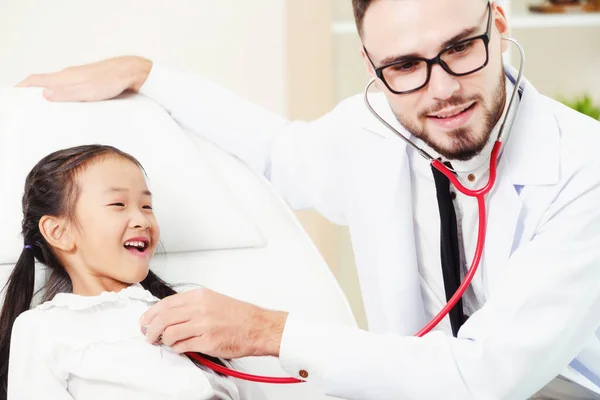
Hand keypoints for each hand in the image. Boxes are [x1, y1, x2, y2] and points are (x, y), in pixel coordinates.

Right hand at [16, 56, 152, 101]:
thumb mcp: (86, 92)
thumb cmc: (111, 81)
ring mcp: (79, 78)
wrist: (131, 73)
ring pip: (59, 86)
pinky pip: (72, 89)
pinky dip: (65, 96)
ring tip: (47, 108)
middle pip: (46, 83)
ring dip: (51, 95)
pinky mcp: (89, 82)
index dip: (23, 87)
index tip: (14, 94)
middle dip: (34, 93)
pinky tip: (70, 105)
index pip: (36, 80)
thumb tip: (44, 94)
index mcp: (65, 77)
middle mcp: (69, 76)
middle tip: (28, 105)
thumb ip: (65, 94)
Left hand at [140, 288, 287, 358]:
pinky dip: (177, 348)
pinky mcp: (207, 341)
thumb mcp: (213, 300)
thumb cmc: (238, 316)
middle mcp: (200, 308)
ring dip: (163, 340)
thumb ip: (192, 305)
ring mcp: (203, 325)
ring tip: (164, 342)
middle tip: (148, 335)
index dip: (151, 314)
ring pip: (169, 333)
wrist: (257, 327)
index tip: (145, 321)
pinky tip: (180, 347)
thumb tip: (169, 313)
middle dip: (150, 329)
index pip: (166, 303)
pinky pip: (182, 346)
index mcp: (200, 296)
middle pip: (163, 318)